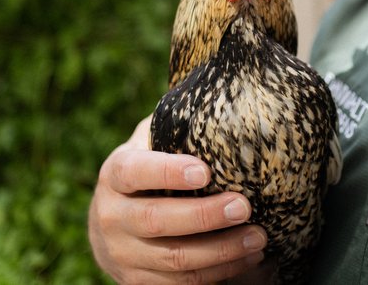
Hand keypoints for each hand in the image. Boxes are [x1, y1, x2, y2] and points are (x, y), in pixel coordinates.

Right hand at [88, 116, 268, 283]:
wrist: (110, 223)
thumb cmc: (145, 171)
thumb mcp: (149, 144)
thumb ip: (173, 127)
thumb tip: (221, 101)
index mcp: (115, 175)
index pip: (136, 172)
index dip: (168, 172)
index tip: (206, 172)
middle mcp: (111, 216)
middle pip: (158, 221)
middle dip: (205, 216)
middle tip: (244, 206)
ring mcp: (122, 255)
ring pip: (175, 260)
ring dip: (222, 252)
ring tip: (258, 237)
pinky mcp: (137, 283)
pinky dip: (218, 274)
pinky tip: (247, 259)